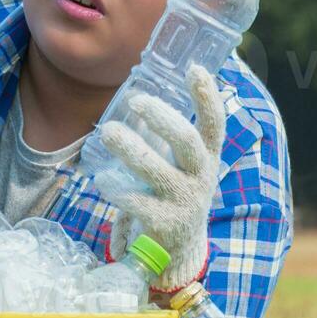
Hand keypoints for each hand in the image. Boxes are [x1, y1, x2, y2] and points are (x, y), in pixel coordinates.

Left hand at [93, 64, 224, 291]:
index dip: (208, 96)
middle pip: (186, 141)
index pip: (215, 123)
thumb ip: (166, 136)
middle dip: (161, 118)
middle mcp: (200, 177)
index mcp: (207, 158)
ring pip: (156, 170)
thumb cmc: (174, 192)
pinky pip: (137, 201)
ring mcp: (184, 201)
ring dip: (130, 148)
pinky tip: (101, 179)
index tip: (194, 68)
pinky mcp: (164, 223)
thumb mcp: (181, 164)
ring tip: (107, 131)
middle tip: (136, 100)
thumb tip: (137, 97)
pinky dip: (116, 188)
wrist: (178, 249)